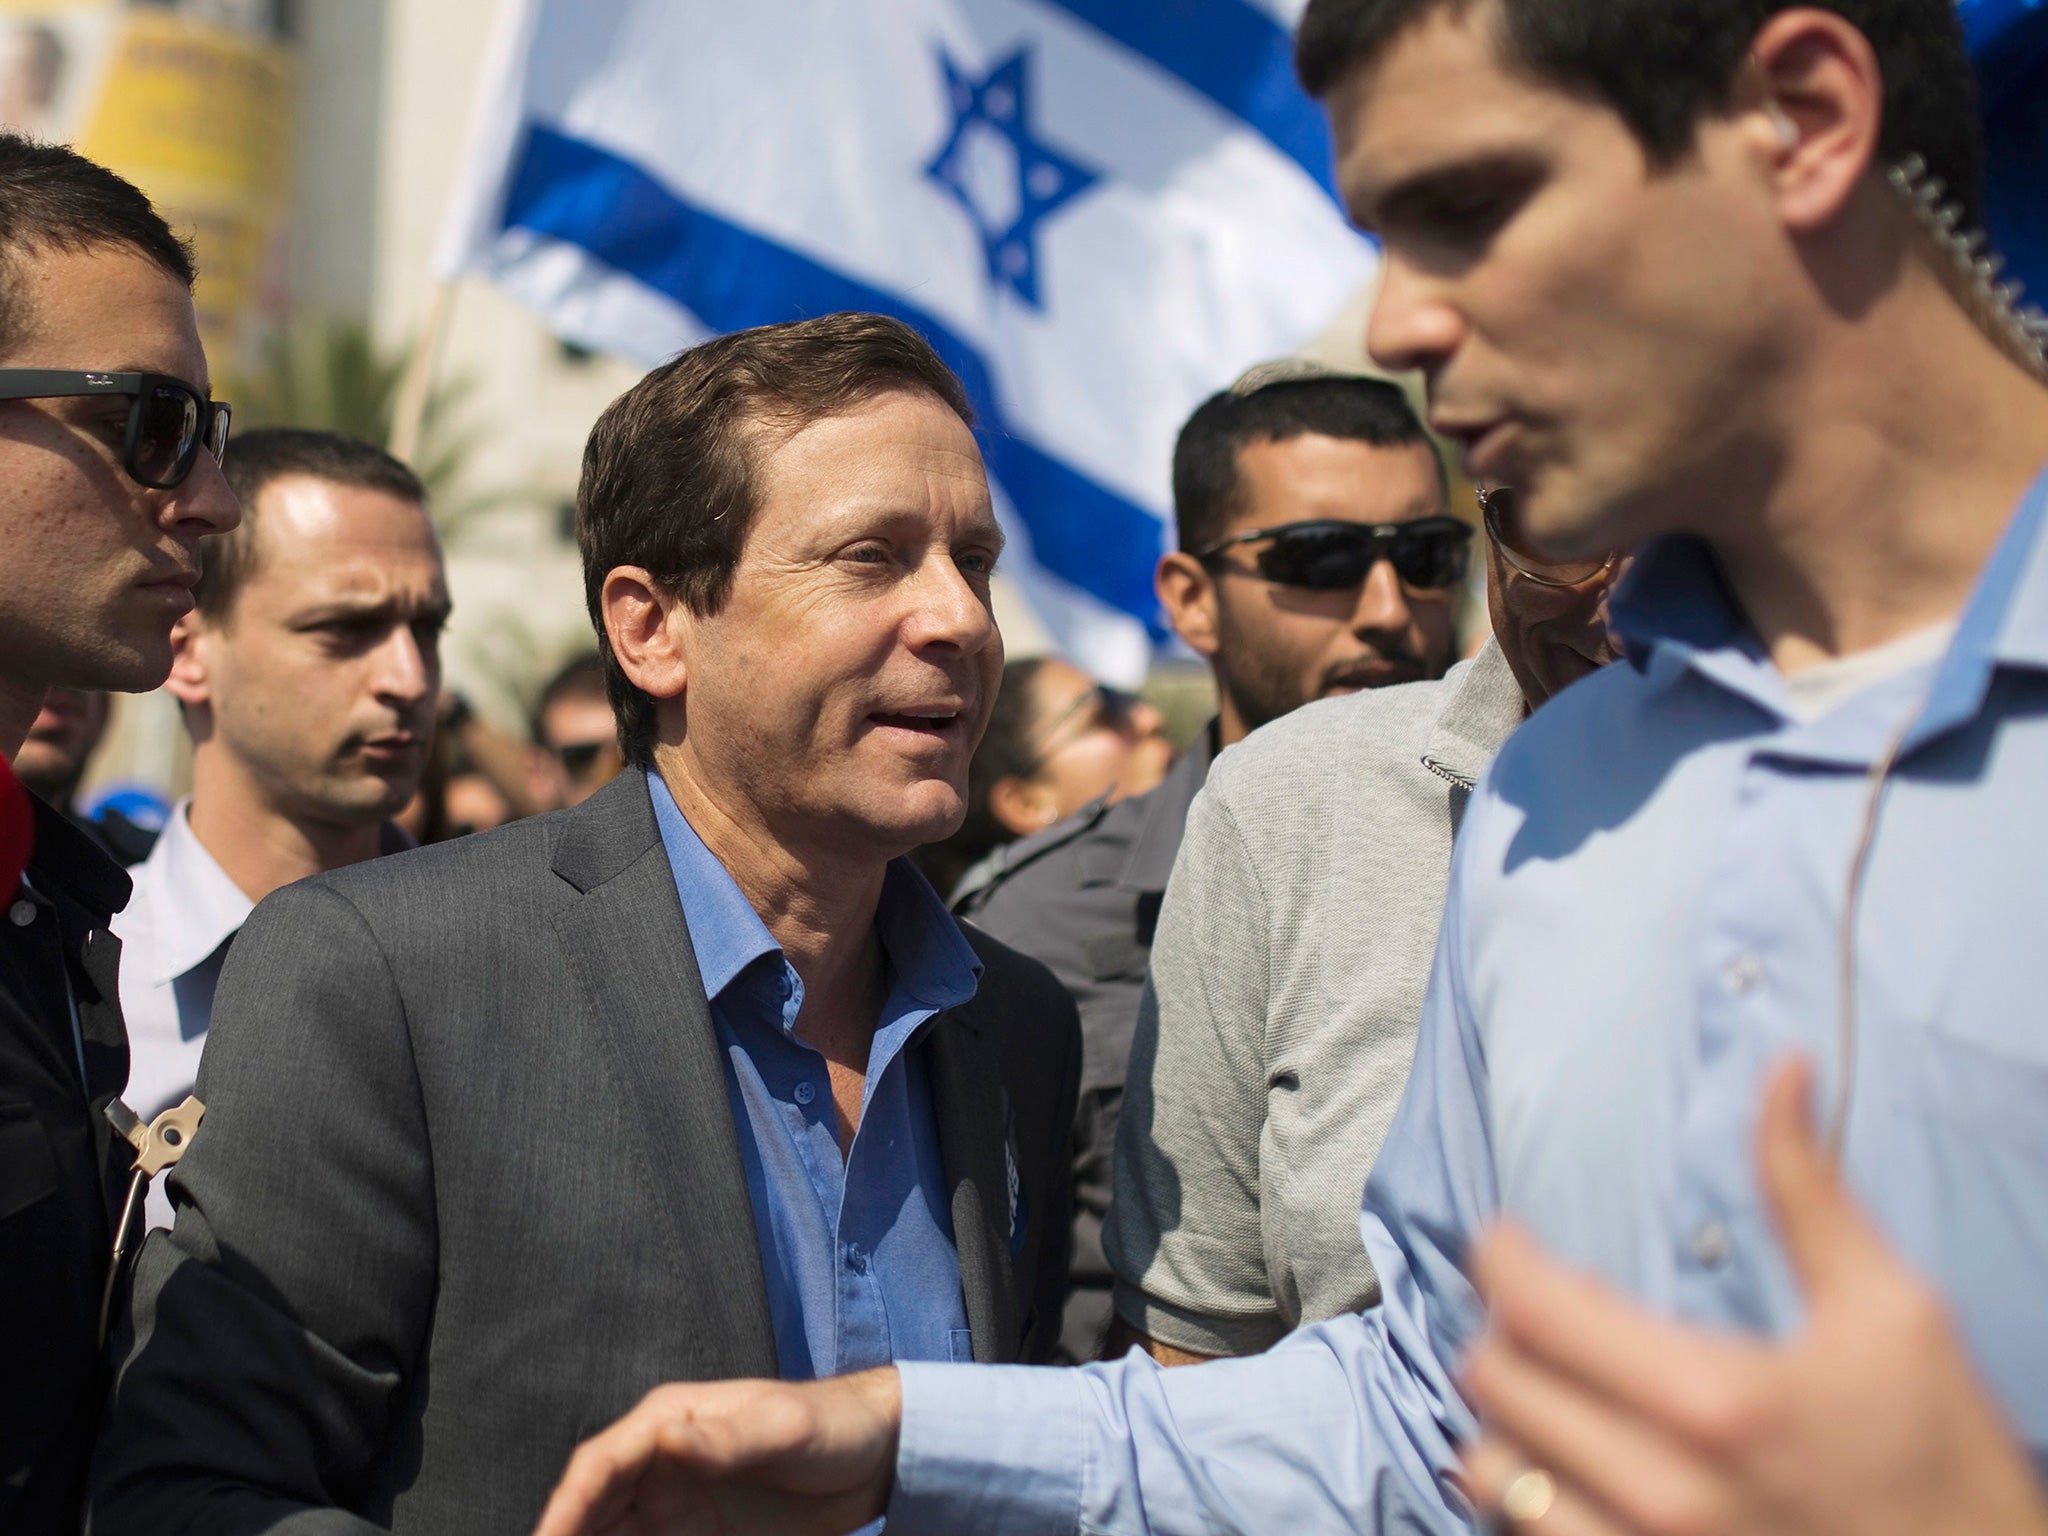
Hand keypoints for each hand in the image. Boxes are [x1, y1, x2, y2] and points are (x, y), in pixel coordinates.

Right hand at [531, 1368, 902, 1535]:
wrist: (876, 1456)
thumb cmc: (829, 1425)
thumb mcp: (784, 1427)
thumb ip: (726, 1437)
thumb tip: (666, 1438)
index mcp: (668, 1422)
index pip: (599, 1465)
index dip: (565, 1508)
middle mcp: (659, 1463)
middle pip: (592, 1510)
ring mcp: (673, 1504)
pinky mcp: (695, 1535)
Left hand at [1459, 1056, 2047, 1535]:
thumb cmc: (1948, 1462)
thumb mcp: (1893, 1313)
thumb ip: (1807, 1190)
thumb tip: (1784, 1069)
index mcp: (1716, 1401)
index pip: (1537, 1309)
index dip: (1501, 1257)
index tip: (1508, 1238)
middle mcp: (1662, 1488)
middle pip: (1497, 1381)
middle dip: (1504, 1326)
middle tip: (1540, 1305)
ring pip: (1492, 1467)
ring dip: (1506, 1415)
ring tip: (1548, 1386)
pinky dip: (1525, 1490)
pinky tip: (1565, 1462)